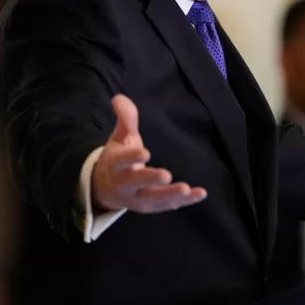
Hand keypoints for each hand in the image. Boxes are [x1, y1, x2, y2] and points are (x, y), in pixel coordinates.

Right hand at [92, 94, 206, 212]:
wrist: (105, 189)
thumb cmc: (117, 159)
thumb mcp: (119, 137)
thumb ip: (125, 119)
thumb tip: (120, 98)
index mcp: (116, 165)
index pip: (122, 161)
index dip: (132, 158)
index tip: (145, 153)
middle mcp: (125, 185)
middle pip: (137, 183)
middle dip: (151, 179)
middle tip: (167, 175)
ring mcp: (138, 199)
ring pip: (154, 199)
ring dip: (170, 195)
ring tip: (187, 190)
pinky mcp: (151, 207)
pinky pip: (167, 206)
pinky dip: (184, 202)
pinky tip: (199, 194)